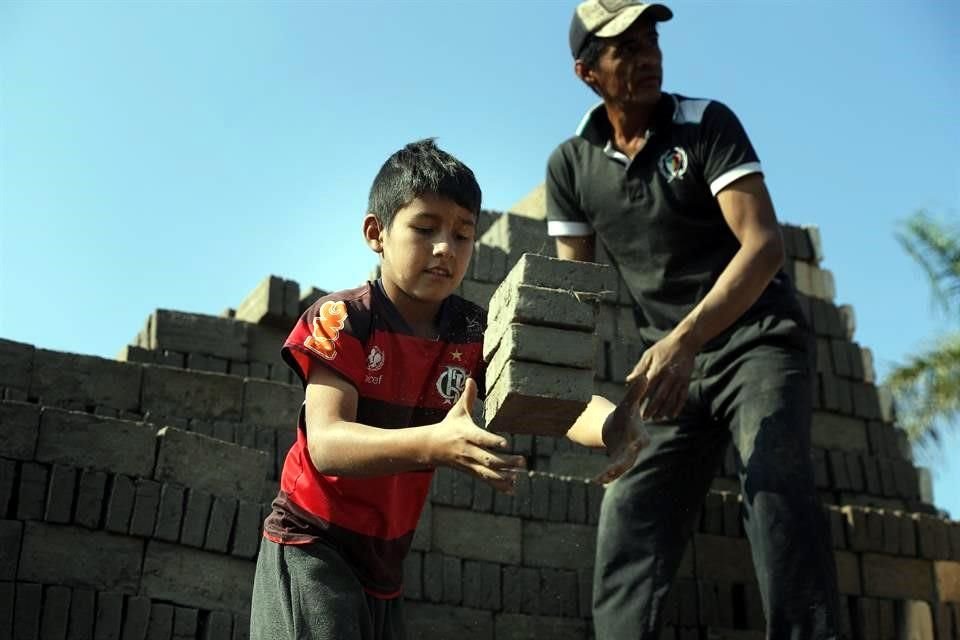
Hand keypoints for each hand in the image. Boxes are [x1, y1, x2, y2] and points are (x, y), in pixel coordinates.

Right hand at [429, 378, 525, 492]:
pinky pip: (486, 480)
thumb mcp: (457, 411)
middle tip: (522, 460)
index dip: (493, 441)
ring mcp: (470, 463)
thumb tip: (471, 378)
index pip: (481, 438)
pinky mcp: (471, 471)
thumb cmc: (449, 426)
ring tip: (518, 476)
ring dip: (504, 476)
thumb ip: (467, 397)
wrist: (432, 448)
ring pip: (488, 473)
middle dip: (505, 462)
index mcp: (467, 434)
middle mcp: (469, 450)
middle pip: (488, 459)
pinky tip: (513, 488)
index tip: (506, 443)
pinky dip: (499, 485)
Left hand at [592, 383, 649, 483]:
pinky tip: (596, 480)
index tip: (635, 445)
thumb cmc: (625, 414)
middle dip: (622, 464)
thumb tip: (644, 376)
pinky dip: (606, 476)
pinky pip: (612, 471)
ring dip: (611, 473)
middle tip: (614, 469)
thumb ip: (635, 392)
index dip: (637, 443)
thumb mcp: (628, 403)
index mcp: (640, 435)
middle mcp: (635, 449)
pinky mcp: (617, 463)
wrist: (618, 426)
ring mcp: (626, 458)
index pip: (640, 440)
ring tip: (601, 478)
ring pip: (620, 468)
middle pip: (630, 458)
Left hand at [625, 332, 696, 420]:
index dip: (641, 400)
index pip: (647, 388)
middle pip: (659, 397)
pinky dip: (677, 407)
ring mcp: (679, 380)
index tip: (635, 408)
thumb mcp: (649, 355)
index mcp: (657, 370)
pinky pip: (682, 397)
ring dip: (664, 410)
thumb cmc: (663, 347)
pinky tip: (672, 415)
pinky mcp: (686, 381)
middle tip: (645, 418)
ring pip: (671, 399)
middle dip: (652, 409)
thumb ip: (639, 369)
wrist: (685, 341)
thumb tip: (628, 381)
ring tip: (657, 418)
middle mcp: (668, 376)